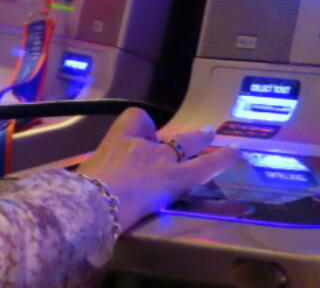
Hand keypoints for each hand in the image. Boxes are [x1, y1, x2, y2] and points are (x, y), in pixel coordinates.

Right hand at [76, 108, 236, 231]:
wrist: (94, 200)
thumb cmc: (84, 192)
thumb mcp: (86, 175)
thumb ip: (97, 174)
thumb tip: (92, 183)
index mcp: (116, 142)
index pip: (134, 119)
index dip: (142, 126)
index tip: (144, 136)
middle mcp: (140, 144)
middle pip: (158, 131)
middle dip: (166, 134)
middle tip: (177, 135)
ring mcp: (159, 159)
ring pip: (184, 143)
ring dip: (197, 139)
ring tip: (210, 134)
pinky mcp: (174, 178)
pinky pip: (203, 166)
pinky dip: (221, 159)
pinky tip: (235, 153)